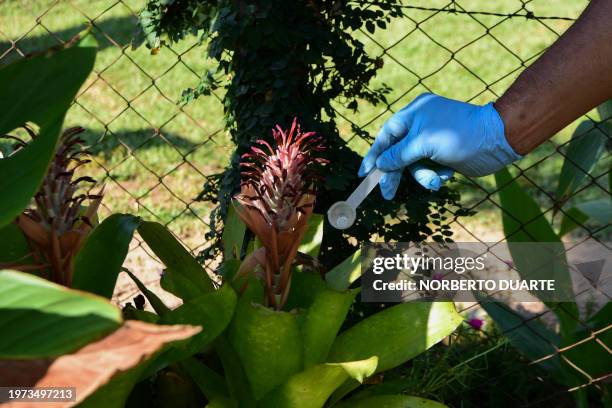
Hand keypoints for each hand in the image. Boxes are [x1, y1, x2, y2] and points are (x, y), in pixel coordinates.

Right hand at [358, 93, 521, 199]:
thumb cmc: (458, 135)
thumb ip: (397, 156)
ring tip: (435, 179)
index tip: (364, 174)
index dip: (374, 155)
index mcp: (414, 113)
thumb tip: (380, 166)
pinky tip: (448, 173)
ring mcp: (433, 140)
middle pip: (398, 154)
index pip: (386, 136)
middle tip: (388, 195)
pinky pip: (430, 169)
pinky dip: (436, 174)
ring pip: (414, 165)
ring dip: (423, 175)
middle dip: (397, 173)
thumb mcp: (422, 144)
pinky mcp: (445, 154)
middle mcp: (422, 125)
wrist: (497, 140)